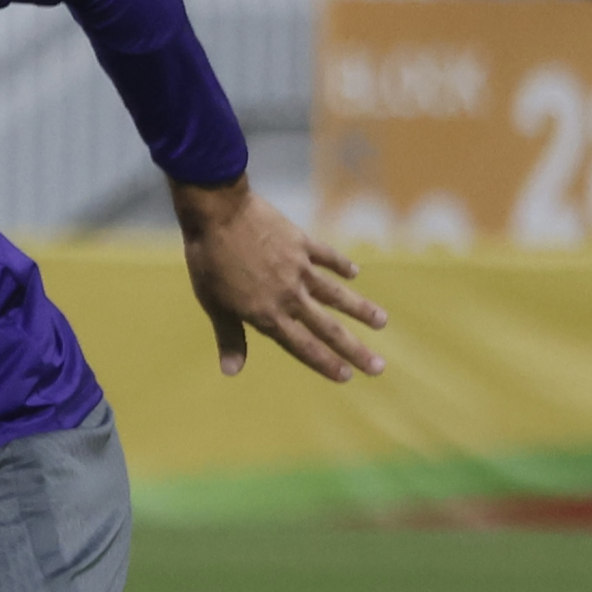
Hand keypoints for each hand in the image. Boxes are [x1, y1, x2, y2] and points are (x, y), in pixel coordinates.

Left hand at [173, 178, 388, 381]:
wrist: (218, 215)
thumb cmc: (209, 263)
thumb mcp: (214, 305)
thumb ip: (230, 337)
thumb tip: (232, 371)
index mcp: (268, 314)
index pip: (302, 346)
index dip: (325, 363)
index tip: (347, 377)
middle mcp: (290, 295)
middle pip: (328, 328)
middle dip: (354, 349)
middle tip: (379, 367)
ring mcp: (299, 268)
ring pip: (337, 294)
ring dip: (360, 309)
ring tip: (382, 322)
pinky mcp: (301, 243)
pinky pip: (327, 257)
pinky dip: (342, 265)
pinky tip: (355, 273)